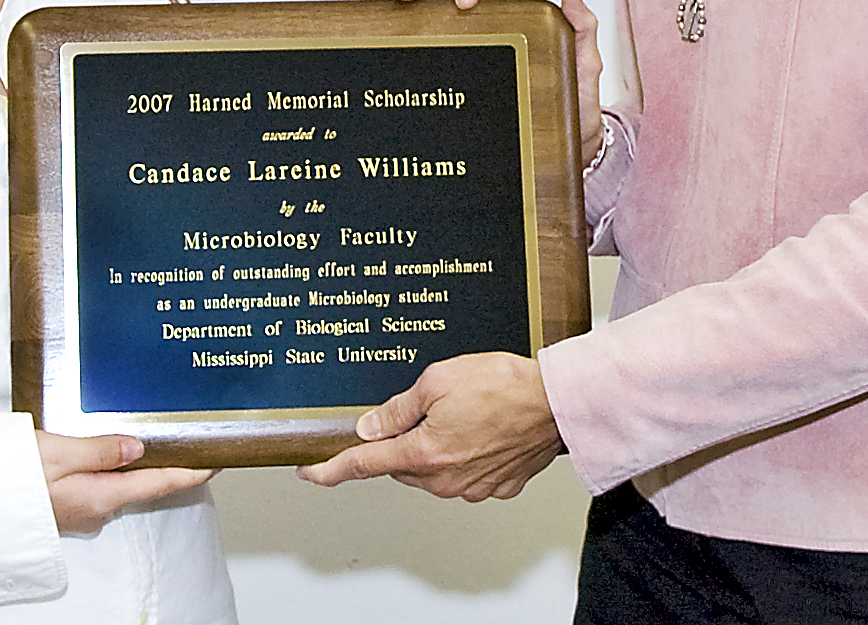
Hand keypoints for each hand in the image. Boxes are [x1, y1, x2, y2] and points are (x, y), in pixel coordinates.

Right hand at [36, 431, 212, 533]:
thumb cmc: (10, 477)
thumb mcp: (57, 452)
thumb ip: (100, 449)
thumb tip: (139, 447)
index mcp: (100, 494)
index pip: (159, 484)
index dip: (192, 472)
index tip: (217, 459)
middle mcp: (95, 506)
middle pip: (145, 484)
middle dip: (170, 464)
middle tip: (192, 440)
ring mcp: (80, 508)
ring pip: (122, 484)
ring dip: (142, 464)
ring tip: (160, 438)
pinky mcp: (65, 503)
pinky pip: (101, 484)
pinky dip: (117, 468)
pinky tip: (115, 450)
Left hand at [297, 352, 562, 500]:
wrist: (557, 402)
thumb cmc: (504, 385)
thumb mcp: (438, 380)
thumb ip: (398, 408)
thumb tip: (371, 426)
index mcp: (424, 454)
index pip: (364, 465)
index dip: (331, 469)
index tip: (310, 472)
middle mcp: (446, 479)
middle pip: (400, 466)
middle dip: (399, 442)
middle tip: (419, 409)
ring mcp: (473, 486)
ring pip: (432, 472)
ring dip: (431, 447)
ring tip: (459, 411)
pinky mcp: (497, 485)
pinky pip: (465, 474)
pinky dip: (463, 453)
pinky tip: (479, 426)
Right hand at [393, 0, 603, 165]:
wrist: (570, 153)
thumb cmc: (577, 106)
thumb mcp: (585, 64)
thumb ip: (582, 26)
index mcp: (515, 22)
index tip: (463, 1)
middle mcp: (489, 36)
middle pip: (449, 0)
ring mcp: (472, 61)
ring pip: (435, 28)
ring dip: (412, 12)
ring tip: (395, 8)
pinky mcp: (462, 89)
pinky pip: (434, 67)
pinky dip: (411, 53)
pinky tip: (396, 50)